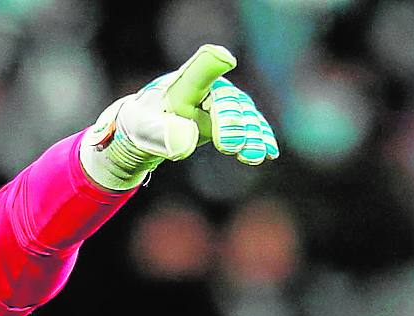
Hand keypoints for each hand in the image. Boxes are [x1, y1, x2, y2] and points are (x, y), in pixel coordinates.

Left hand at [82, 45, 278, 189]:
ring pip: (245, 116)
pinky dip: (260, 139)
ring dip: (251, 136)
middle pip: (229, 101)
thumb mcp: (144, 127)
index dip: (211, 64)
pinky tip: (269, 153)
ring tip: (253, 158)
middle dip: (233, 124)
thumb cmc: (145, 122)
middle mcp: (211, 86)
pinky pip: (251, 127)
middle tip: (230, 148)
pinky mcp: (233, 119)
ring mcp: (226, 102)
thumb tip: (187, 141)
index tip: (224, 59)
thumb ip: (162, 132)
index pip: (200, 71)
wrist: (151, 126)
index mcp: (186, 82)